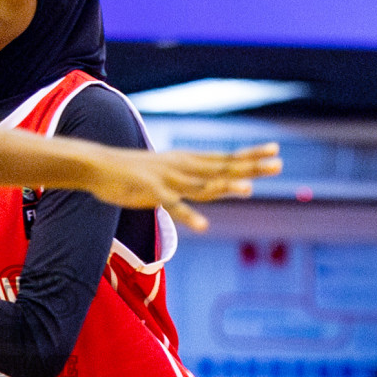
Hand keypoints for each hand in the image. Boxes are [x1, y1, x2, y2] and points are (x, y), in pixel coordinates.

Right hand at [86, 143, 281, 231]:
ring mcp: (168, 179)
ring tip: (249, 189)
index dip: (250, 155)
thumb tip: (209, 184)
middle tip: (278, 164)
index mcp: (187, 161)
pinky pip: (173, 206)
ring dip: (224, 186)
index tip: (275, 151)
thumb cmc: (132, 172)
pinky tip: (203, 226)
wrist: (98, 166)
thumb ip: (188, 178)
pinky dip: (188, 216)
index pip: (225, 157)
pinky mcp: (151, 192)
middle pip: (222, 167)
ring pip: (202, 184)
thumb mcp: (166, 171)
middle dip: (250, 166)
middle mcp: (183, 167)